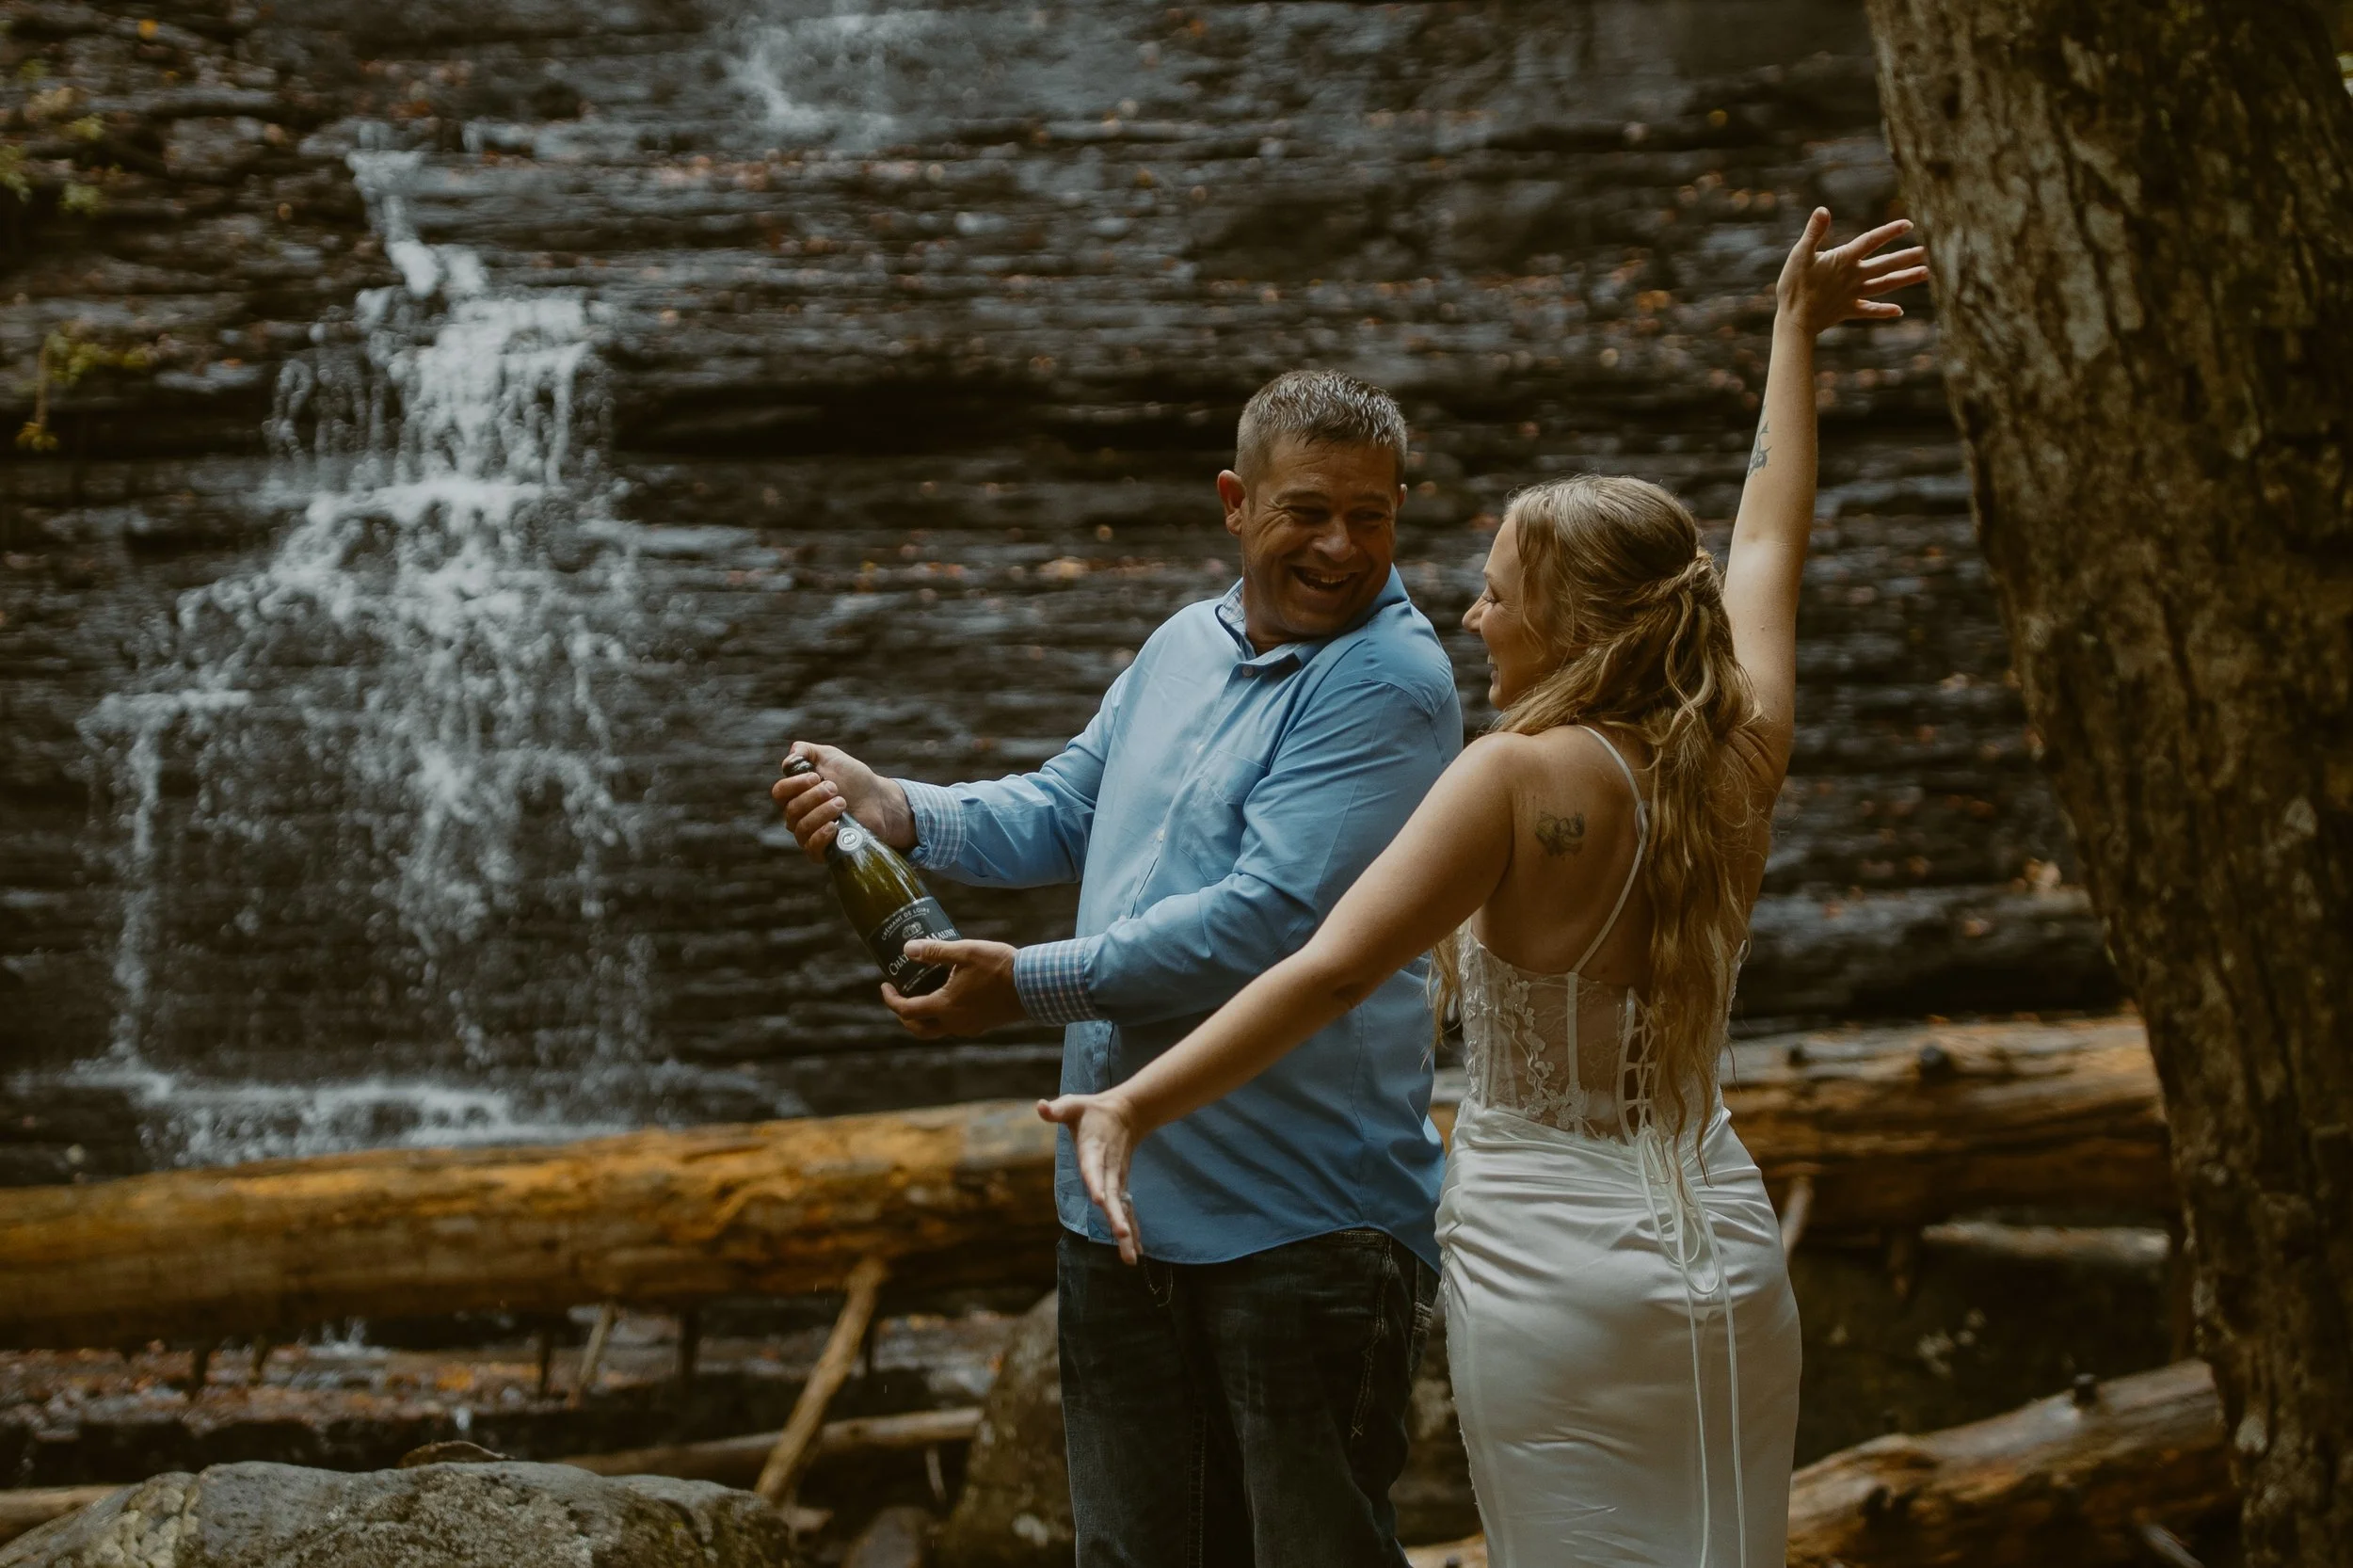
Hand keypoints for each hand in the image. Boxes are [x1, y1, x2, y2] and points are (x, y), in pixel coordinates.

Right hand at [771, 743, 916, 860]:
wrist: (879, 800)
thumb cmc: (854, 779)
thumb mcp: (830, 757)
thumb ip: (807, 751)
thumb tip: (790, 756)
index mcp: (796, 794)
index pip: (780, 792)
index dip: (794, 784)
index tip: (816, 777)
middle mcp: (798, 815)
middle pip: (792, 809)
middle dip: (814, 796)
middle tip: (835, 788)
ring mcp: (809, 834)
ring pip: (802, 827)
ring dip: (822, 812)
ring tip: (842, 803)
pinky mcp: (823, 851)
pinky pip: (811, 849)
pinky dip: (821, 835)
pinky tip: (834, 826)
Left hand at [883, 937, 1025, 1037]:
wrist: (1034, 986)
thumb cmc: (999, 967)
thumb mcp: (965, 952)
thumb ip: (934, 951)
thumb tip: (907, 949)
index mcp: (945, 1006)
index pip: (906, 1010)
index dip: (890, 999)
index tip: (885, 985)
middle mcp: (954, 1022)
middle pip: (919, 1029)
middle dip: (904, 1016)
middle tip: (900, 997)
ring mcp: (970, 1026)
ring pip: (937, 1030)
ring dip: (924, 1017)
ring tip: (924, 995)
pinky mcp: (983, 1025)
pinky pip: (955, 1026)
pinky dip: (944, 1016)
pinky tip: (951, 996)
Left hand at [1036, 1090, 1144, 1263]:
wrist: (1128, 1113)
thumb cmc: (1093, 1111)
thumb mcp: (1073, 1105)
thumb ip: (1057, 1109)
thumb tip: (1040, 1106)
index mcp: (1094, 1151)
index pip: (1094, 1169)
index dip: (1096, 1184)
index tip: (1099, 1200)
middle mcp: (1108, 1170)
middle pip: (1113, 1196)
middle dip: (1117, 1217)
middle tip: (1123, 1236)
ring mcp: (1116, 1180)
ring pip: (1122, 1209)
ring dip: (1127, 1232)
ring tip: (1130, 1257)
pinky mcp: (1119, 1187)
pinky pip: (1126, 1211)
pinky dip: (1131, 1232)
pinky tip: (1134, 1253)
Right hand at [1775, 208, 1928, 335]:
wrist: (1794, 320)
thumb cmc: (1793, 286)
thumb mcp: (1799, 254)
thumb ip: (1814, 232)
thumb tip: (1823, 210)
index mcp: (1843, 261)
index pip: (1870, 241)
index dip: (1889, 232)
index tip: (1908, 225)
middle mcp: (1853, 277)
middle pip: (1884, 265)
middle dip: (1905, 258)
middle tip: (1923, 252)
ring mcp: (1852, 295)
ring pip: (1883, 286)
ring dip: (1905, 279)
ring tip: (1924, 273)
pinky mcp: (1847, 310)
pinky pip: (1869, 311)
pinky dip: (1884, 311)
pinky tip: (1899, 311)